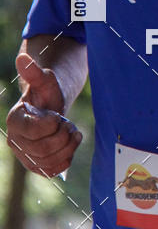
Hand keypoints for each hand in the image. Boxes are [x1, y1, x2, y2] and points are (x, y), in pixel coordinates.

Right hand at [6, 52, 81, 177]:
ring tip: (71, 132)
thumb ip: (34, 73)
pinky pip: (54, 170)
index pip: (35, 130)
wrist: (52, 110)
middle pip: (45, 148)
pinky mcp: (38, 167)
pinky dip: (66, 158)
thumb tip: (22, 58)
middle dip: (63, 134)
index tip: (57, 115)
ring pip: (51, 161)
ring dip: (68, 145)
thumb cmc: (47, 95)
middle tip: (68, 123)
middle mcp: (16, 142)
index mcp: (14, 122)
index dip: (52, 123)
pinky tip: (68, 145)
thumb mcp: (44, 82)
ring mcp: (26, 157)